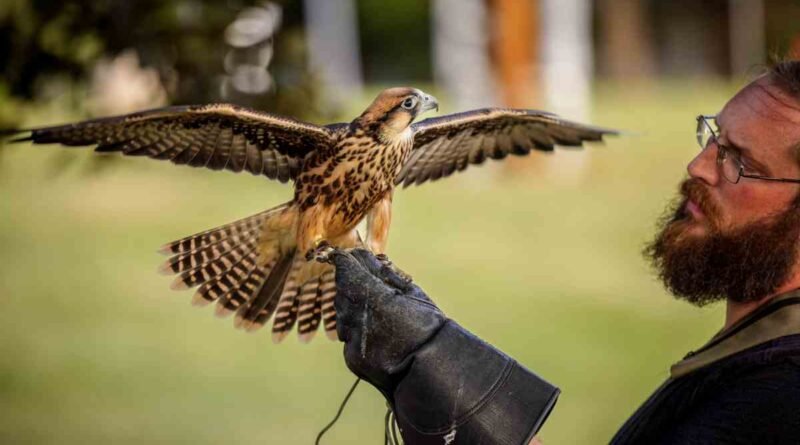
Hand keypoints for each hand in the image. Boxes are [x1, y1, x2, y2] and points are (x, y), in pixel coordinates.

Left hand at [326, 248, 446, 393]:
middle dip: (350, 285)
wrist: (432, 370)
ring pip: (342, 315)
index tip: (349, 257)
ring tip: (378, 312)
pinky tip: (377, 334)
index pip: (347, 270)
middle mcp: (356, 318)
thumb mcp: (411, 292)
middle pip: (341, 292)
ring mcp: (351, 340)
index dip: (347, 261)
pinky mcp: (352, 358)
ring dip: (353, 309)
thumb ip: (383, 274)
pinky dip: (358, 331)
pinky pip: (348, 337)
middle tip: (368, 283)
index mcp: (371, 297)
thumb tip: (364, 256)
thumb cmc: (427, 325)